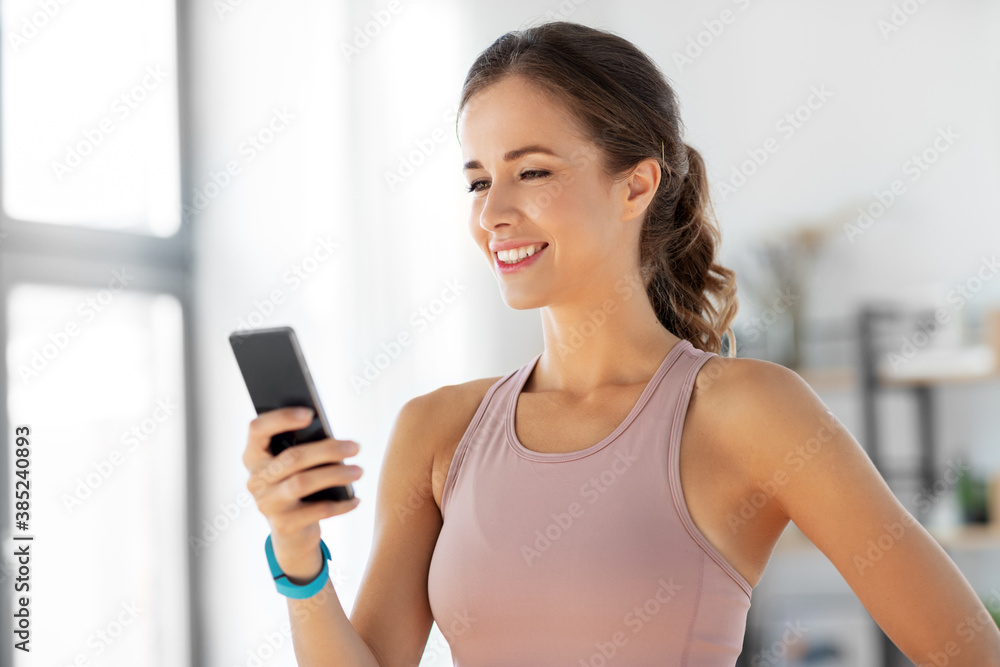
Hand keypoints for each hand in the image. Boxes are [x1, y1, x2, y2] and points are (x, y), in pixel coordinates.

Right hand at [242, 406, 362, 580]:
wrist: (292, 531)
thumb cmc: (297, 483)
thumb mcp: (294, 465)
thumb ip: (303, 447)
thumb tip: (333, 438)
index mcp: (254, 455)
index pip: (258, 429)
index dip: (281, 418)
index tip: (310, 413)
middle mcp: (256, 479)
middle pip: (291, 457)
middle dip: (328, 450)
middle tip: (355, 447)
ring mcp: (267, 503)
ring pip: (302, 483)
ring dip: (335, 475)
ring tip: (359, 471)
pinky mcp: (284, 525)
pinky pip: (318, 511)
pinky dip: (341, 504)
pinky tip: (356, 499)